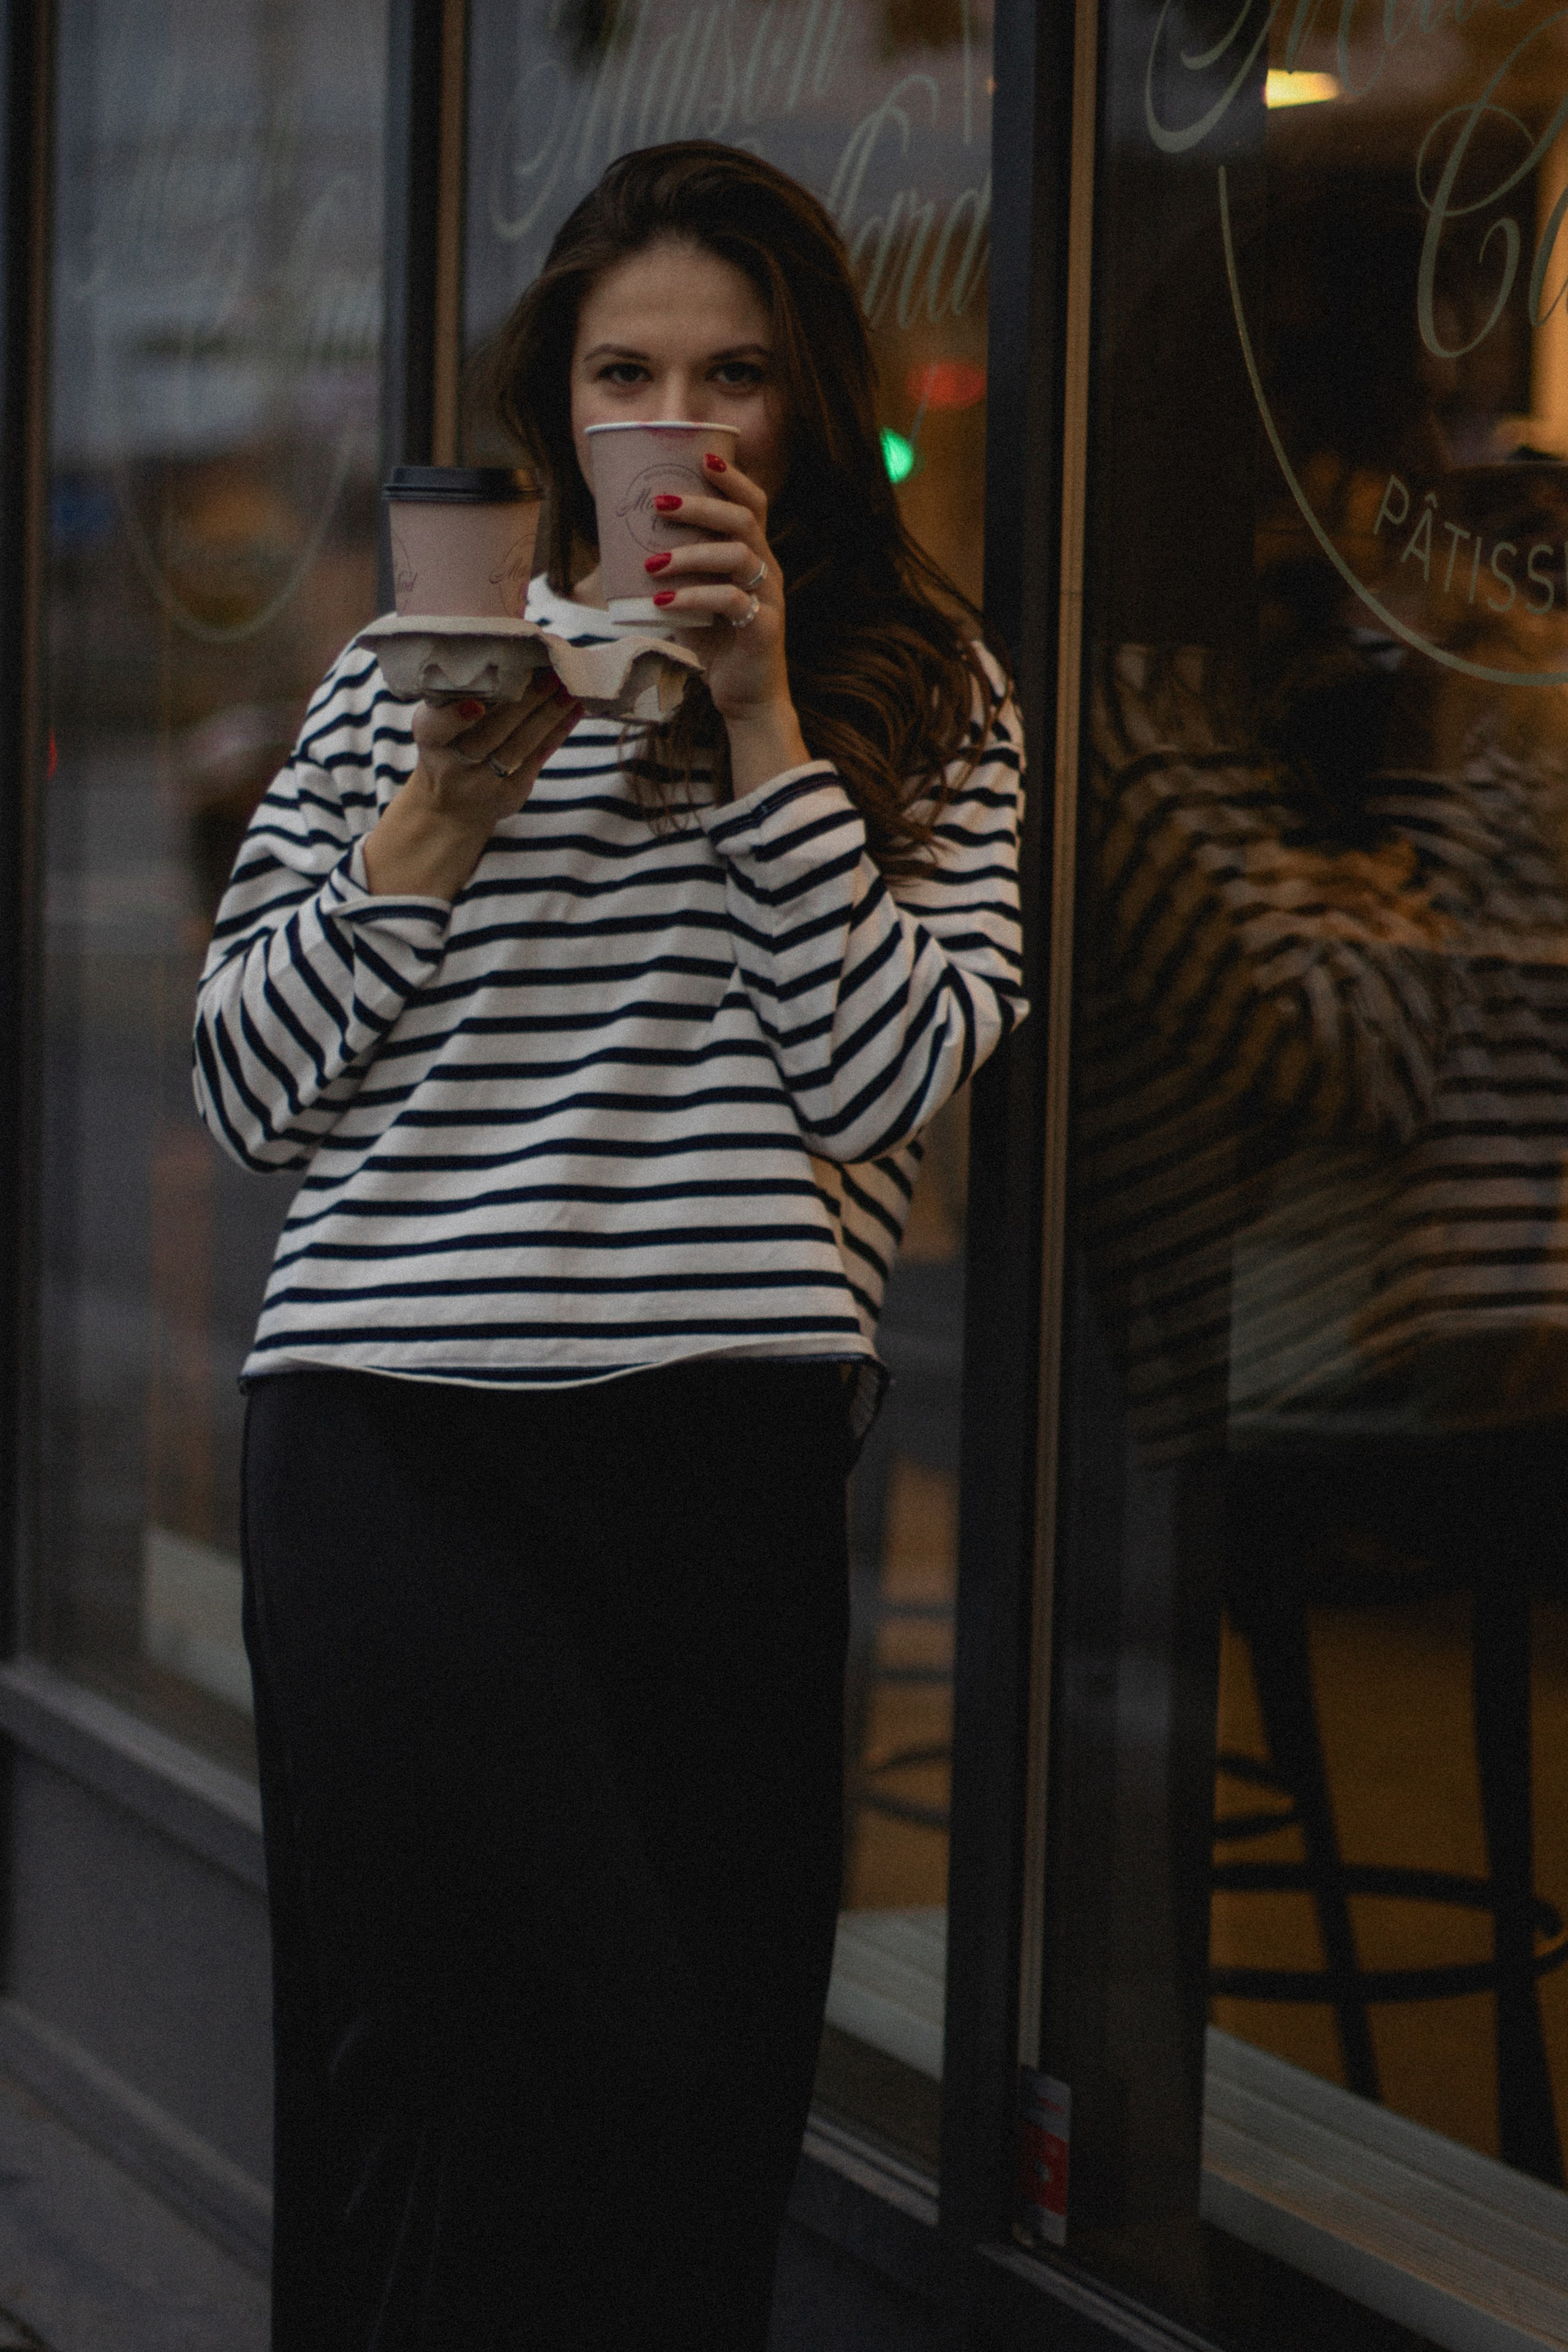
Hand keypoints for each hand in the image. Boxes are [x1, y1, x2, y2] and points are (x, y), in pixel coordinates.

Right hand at [363, 673, 581, 898]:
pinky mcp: (509, 794)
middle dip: (523, 701)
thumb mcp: (438, 721)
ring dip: (549, 715)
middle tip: (549, 672)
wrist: (450, 807)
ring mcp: (481, 784)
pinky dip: (557, 732)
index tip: (476, 703)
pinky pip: (537, 758)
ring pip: (520, 745)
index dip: (456, 717)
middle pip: (491, 732)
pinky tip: (574, 710)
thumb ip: (462, 691)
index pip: (437, 727)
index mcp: (429, 739)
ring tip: (569, 688)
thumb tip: (514, 644)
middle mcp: (452, 765)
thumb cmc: (448, 745)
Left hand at [644, 453, 809, 795]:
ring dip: (690, 554)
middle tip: (659, 502)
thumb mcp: (692, 600)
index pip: (753, 504)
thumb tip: (621, 548)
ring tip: (651, 564)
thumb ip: (674, 574)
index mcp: (753, 555)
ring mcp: (768, 597)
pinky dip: (693, 598)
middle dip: (700, 506)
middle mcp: (766, 569)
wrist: (746, 698)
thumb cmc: (715, 645)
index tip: (703, 458)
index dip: (733, 479)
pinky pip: (729, 601)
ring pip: (736, 556)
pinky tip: (662, 604)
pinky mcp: (763, 627)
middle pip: (742, 520)